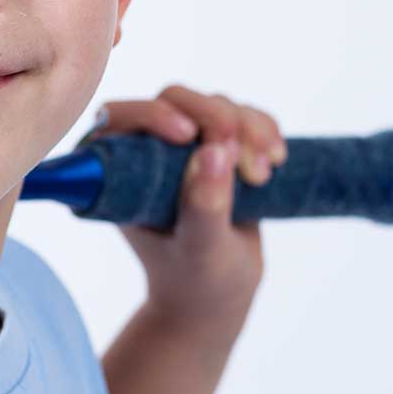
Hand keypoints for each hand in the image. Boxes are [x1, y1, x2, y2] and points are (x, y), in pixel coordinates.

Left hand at [78, 84, 281, 330]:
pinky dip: (264, 129)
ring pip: (214, 104)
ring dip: (248, 129)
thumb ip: (203, 206)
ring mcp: (183, 146)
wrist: (218, 295)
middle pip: (175, 99)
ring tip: (262, 176)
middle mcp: (144, 150)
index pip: (120, 117)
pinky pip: (243, 116)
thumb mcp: (201, 250)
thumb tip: (214, 152)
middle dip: (217, 119)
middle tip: (247, 166)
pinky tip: (277, 159)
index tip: (188, 136)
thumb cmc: (196, 279)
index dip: (153, 114)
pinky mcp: (218, 147)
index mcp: (115, 171)